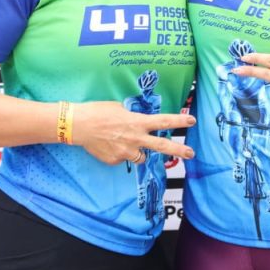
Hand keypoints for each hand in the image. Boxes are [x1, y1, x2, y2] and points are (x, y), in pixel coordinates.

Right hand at [72, 102, 194, 165]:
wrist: (78, 126)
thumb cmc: (97, 112)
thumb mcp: (119, 108)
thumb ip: (133, 117)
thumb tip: (138, 122)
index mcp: (137, 122)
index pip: (163, 121)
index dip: (179, 121)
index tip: (191, 121)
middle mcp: (135, 138)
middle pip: (162, 146)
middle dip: (179, 150)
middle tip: (191, 153)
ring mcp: (126, 152)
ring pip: (141, 157)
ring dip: (138, 151)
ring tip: (123, 142)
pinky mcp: (115, 160)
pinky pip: (124, 158)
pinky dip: (120, 153)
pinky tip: (109, 145)